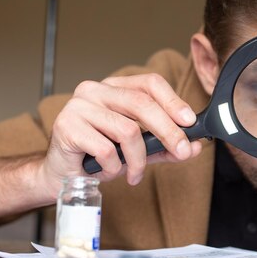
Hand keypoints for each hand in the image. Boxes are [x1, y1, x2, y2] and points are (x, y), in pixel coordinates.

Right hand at [39, 73, 201, 196]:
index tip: (190, 121)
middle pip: (141, 103)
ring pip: (127, 130)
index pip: (149, 83)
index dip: (173, 101)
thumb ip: (165, 146)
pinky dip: (114, 167)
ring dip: (138, 159)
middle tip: (182, 151)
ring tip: (135, 174)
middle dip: (168, 130)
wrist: (61, 174)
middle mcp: (95, 90)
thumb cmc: (97, 156)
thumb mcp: (138, 150)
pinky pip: (105, 149)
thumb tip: (195, 145)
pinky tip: (108, 172)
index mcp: (113, 88)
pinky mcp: (66, 126)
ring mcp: (78, 106)